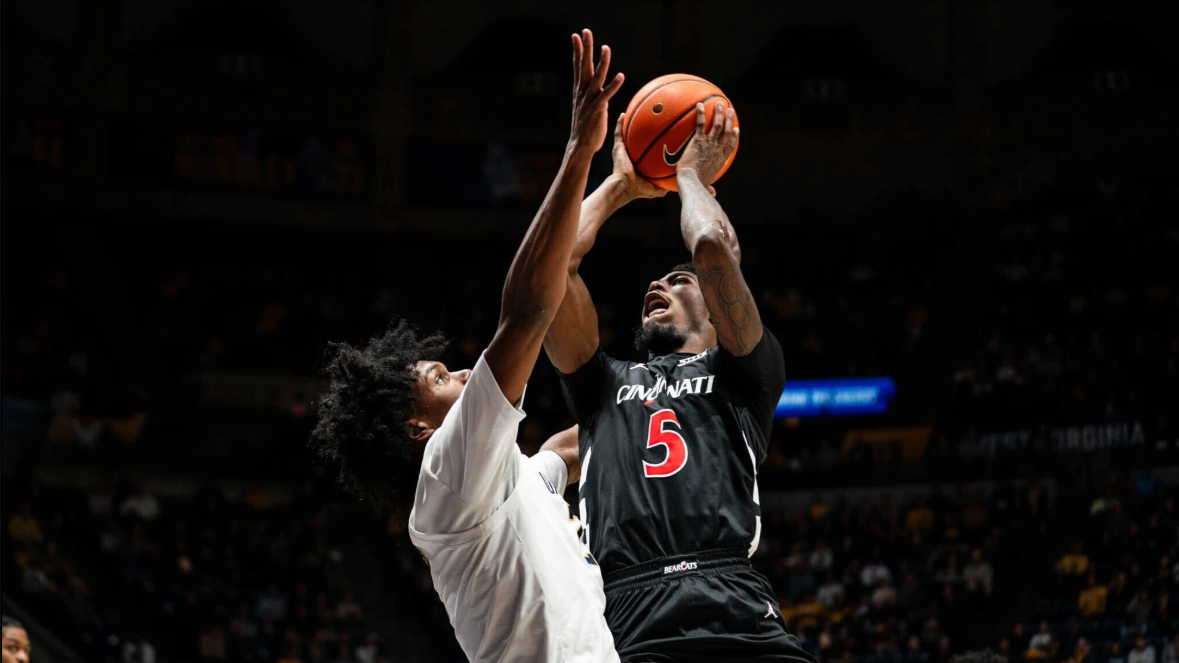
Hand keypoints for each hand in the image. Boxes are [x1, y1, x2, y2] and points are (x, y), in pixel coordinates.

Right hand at [570, 29, 624, 150]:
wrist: (580, 146)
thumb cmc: (587, 128)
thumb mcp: (590, 108)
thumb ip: (596, 97)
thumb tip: (604, 91)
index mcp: (580, 91)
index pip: (578, 66)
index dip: (577, 50)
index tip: (575, 35)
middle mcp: (583, 93)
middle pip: (583, 65)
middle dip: (585, 48)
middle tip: (585, 31)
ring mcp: (589, 100)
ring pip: (596, 77)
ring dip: (602, 62)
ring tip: (606, 47)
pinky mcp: (597, 109)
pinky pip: (606, 95)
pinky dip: (613, 85)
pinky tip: (620, 76)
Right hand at [608, 113, 665, 199]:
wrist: (624, 188)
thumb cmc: (639, 189)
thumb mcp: (656, 188)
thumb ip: (666, 185)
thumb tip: (677, 184)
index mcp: (641, 162)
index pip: (649, 149)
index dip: (657, 141)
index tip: (666, 132)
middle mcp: (633, 154)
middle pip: (640, 137)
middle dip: (646, 127)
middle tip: (655, 116)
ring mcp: (624, 150)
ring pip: (628, 132)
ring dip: (631, 121)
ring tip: (637, 109)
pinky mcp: (617, 148)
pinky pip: (618, 133)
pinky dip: (619, 123)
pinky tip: (623, 114)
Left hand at [676, 100, 737, 186]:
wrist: (691, 181)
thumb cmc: (697, 186)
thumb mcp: (706, 187)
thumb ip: (710, 188)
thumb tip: (713, 194)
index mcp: (720, 160)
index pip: (730, 146)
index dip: (734, 137)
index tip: (735, 130)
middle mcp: (717, 150)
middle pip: (726, 131)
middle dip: (729, 120)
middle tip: (731, 111)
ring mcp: (709, 144)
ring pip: (717, 125)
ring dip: (720, 113)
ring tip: (720, 104)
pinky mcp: (698, 141)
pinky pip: (700, 125)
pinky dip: (701, 114)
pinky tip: (699, 105)